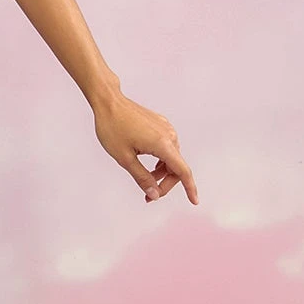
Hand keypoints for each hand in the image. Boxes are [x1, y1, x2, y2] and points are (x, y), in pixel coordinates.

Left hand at [91, 89, 198, 204]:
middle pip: (176, 167)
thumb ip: (142, 178)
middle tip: (149, 196)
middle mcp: (169, 135)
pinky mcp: (160, 125)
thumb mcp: (124, 158)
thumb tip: (154, 194)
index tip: (194, 201)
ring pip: (171, 158)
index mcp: (162, 144)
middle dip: (165, 183)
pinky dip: (160, 160)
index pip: (182, 171)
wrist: (109, 102)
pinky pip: (166, 147)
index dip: (190, 188)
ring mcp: (166, 129)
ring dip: (161, 172)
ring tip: (146, 181)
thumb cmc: (113, 127)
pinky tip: (149, 166)